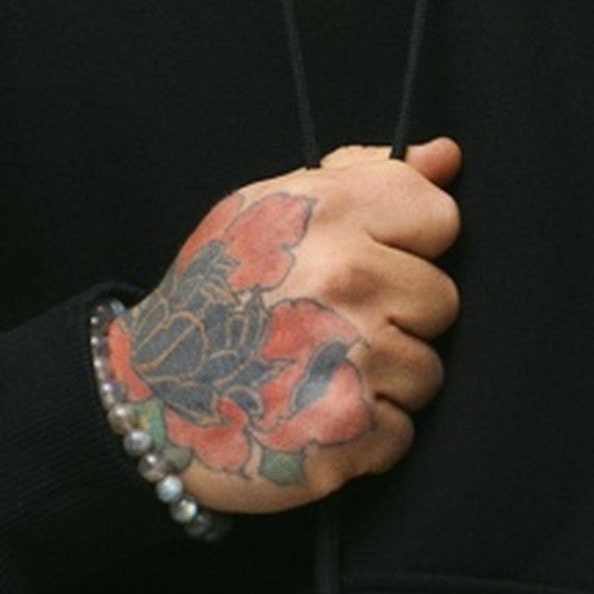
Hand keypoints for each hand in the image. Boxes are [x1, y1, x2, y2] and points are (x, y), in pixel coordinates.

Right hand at [106, 139, 461, 518]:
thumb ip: (361, 175)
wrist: (147, 396)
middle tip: (330, 327)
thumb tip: (446, 157)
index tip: (368, 261)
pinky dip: (366, 437)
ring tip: (318, 374)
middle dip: (397, 317)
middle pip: (440, 299)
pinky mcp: (350, 430)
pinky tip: (315, 416)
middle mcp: (346, 278)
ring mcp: (351, 356)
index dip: (408, 243)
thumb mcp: (271, 210)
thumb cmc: (215, 298)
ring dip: (383, 381)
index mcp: (328, 213)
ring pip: (426, 369)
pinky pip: (402, 431)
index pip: (439, 215)